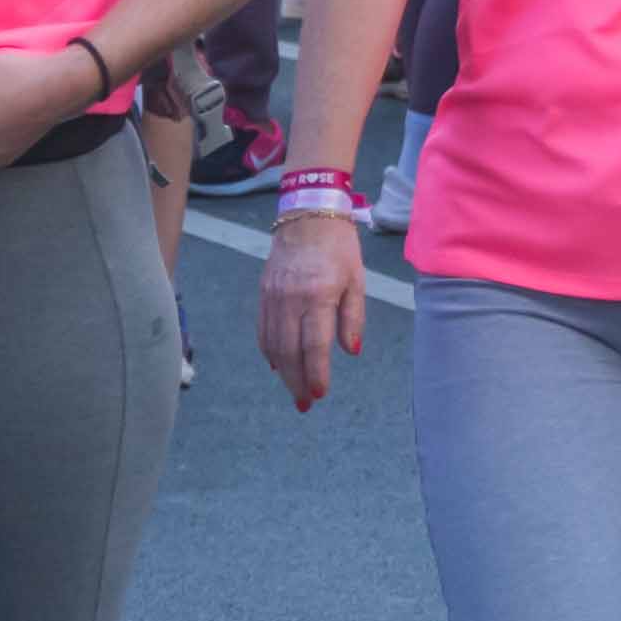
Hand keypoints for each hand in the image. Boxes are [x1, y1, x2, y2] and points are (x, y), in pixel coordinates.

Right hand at [258, 220, 368, 409]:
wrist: (307, 215)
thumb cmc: (339, 248)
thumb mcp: (357, 280)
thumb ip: (353, 318)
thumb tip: (351, 351)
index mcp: (318, 295)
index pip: (314, 344)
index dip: (316, 372)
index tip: (319, 394)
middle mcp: (291, 298)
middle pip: (289, 350)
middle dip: (297, 382)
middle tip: (304, 405)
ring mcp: (273, 296)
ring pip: (273, 344)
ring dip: (283, 372)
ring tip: (294, 391)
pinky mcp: (263, 293)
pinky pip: (263, 330)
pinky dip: (269, 352)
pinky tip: (278, 366)